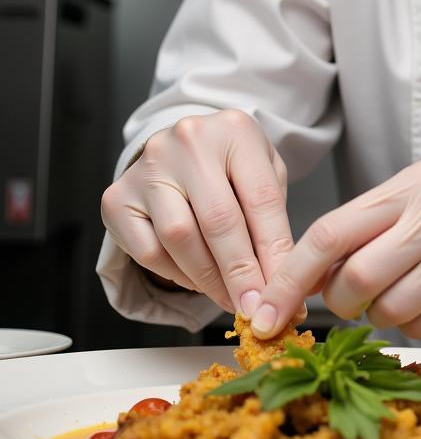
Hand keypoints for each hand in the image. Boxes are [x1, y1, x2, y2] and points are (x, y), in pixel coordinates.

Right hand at [100, 110, 292, 314]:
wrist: (186, 145)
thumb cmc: (233, 163)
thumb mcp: (265, 174)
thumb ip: (274, 220)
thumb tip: (285, 282)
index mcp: (235, 131)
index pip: (260, 200)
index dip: (272, 252)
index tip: (281, 292)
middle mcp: (187, 142)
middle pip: (217, 221)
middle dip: (240, 274)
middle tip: (255, 307)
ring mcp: (146, 167)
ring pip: (179, 239)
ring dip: (209, 279)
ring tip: (231, 298)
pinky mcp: (117, 197)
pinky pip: (148, 251)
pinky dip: (177, 274)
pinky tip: (197, 279)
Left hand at [248, 159, 420, 338]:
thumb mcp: (412, 200)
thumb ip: (360, 231)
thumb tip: (298, 280)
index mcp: (413, 186)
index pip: (333, 233)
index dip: (291, 278)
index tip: (266, 312)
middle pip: (358, 278)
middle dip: (341, 300)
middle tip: (351, 297)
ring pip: (390, 312)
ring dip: (383, 312)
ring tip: (408, 289)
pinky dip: (420, 323)